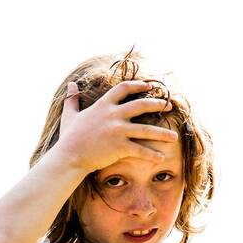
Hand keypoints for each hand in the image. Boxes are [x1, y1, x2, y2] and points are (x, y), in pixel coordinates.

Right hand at [54, 79, 178, 173]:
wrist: (68, 156)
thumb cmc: (69, 138)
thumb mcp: (70, 115)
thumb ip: (72, 99)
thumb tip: (71, 85)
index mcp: (103, 105)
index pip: (124, 88)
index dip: (138, 85)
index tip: (149, 86)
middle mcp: (113, 115)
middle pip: (141, 104)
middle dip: (157, 104)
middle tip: (168, 107)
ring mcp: (118, 130)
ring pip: (146, 129)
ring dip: (162, 133)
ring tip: (174, 136)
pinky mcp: (120, 146)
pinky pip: (140, 149)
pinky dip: (152, 154)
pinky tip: (161, 157)